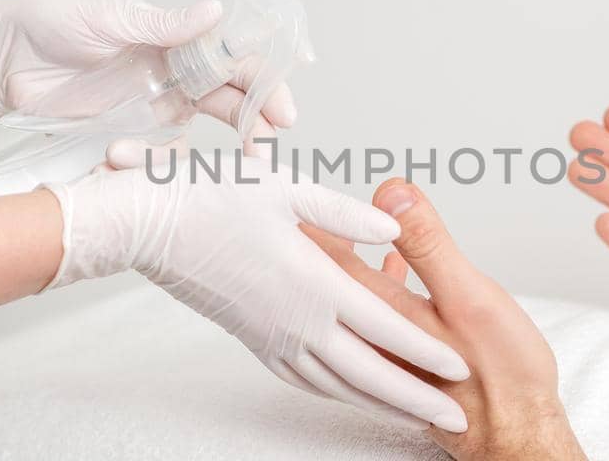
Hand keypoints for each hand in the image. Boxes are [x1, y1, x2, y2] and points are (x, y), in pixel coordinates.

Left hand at [0, 0, 295, 150]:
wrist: (0, 59)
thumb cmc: (51, 23)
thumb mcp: (108, 18)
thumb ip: (163, 25)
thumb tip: (216, 12)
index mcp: (176, 39)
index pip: (235, 58)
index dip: (265, 82)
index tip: (282, 111)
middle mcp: (173, 74)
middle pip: (230, 100)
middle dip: (254, 123)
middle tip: (263, 149)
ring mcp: (152, 106)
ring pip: (197, 133)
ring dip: (200, 152)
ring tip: (178, 162)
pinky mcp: (126, 134)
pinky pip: (155, 155)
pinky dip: (148, 164)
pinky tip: (118, 160)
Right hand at [40, 156, 470, 431]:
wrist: (146, 227)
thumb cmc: (211, 198)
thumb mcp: (286, 190)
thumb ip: (346, 215)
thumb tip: (395, 229)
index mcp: (313, 284)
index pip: (385, 327)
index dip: (427, 349)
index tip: (462, 367)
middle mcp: (297, 322)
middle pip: (370, 374)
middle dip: (416, 399)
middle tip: (456, 417)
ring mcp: (273, 338)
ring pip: (338, 385)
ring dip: (381, 403)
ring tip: (417, 415)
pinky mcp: (254, 342)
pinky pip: (305, 380)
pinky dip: (337, 393)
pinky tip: (352, 392)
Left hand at [304, 179, 584, 460]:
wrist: (517, 433)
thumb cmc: (501, 369)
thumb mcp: (468, 296)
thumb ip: (428, 245)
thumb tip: (392, 193)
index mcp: (382, 310)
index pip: (330, 256)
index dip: (310, 220)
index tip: (287, 192)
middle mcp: (372, 332)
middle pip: (331, 276)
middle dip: (321, 238)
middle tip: (304, 201)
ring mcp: (385, 348)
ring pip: (351, 295)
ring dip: (344, 261)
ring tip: (337, 226)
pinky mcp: (404, 360)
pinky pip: (374, 315)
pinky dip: (375, 284)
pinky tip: (392, 267)